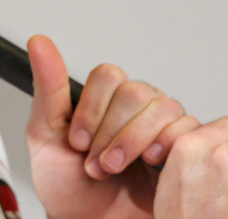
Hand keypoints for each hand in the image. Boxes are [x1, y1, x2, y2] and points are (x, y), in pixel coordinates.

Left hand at [25, 35, 198, 218]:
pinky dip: (165, 149)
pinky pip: (188, 131)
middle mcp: (136, 106)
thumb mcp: (45, 135)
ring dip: (134, 143)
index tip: (77, 142)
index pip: (109, 76)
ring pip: (164, 108)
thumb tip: (39, 42)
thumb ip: (48, 88)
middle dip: (111, 133)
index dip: (92, 109)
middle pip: (136, 92)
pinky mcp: (182, 147)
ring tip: (115, 169)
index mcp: (104, 98)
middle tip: (96, 163)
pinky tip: (149, 166)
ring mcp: (161, 126)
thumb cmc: (67, 184)